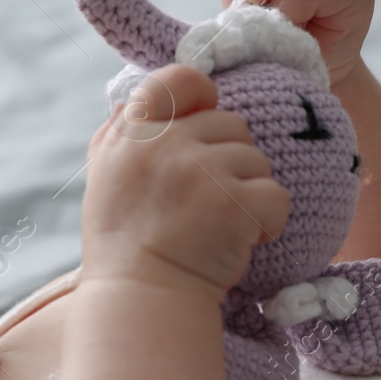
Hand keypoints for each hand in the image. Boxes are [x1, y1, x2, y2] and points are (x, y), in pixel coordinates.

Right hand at [82, 64, 290, 298]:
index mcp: (131, 134)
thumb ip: (118, 136)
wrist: (141, 300)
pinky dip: (269, 222)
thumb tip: (133, 101)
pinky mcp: (234, 201)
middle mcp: (164, 142)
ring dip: (249, 192)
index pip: (178, 79)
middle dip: (230, 161)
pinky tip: (243, 241)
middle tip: (208, 203)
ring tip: (221, 226)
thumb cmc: (123, 246)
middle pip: (230, 124)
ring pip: (257, 159)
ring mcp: (200, 169)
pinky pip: (276, 195)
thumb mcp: (104, 179)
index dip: (202, 95)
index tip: (204, 128)